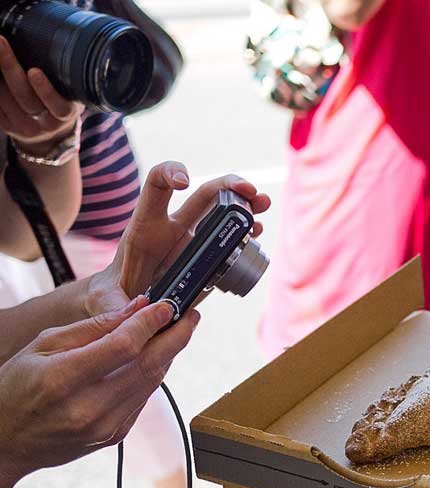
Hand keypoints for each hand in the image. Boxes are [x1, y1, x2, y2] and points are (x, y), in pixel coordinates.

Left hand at [0, 37, 82, 155]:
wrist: (49, 136)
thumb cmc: (61, 106)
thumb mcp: (71, 98)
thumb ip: (64, 82)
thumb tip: (47, 47)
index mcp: (65, 116)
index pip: (57, 106)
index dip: (45, 90)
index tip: (35, 71)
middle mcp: (45, 125)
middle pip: (25, 97)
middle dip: (10, 68)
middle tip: (1, 43)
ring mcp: (24, 127)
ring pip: (4, 99)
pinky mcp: (7, 126)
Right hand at [0, 297, 199, 487]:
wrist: (5, 442)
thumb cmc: (16, 387)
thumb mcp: (42, 346)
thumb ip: (92, 328)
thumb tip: (136, 307)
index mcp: (63, 380)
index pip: (124, 346)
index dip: (151, 323)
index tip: (167, 304)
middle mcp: (88, 408)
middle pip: (148, 365)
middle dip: (176, 336)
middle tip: (191, 314)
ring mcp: (104, 427)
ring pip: (152, 382)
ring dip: (169, 353)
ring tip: (178, 329)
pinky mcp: (115, 436)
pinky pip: (144, 398)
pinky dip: (153, 373)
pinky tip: (155, 356)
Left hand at [84, 161, 270, 315]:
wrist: (129, 303)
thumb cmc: (113, 294)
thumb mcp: (105, 298)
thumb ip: (113, 304)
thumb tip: (128, 313)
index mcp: (147, 227)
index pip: (156, 184)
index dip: (170, 173)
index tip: (183, 183)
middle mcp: (174, 227)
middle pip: (204, 193)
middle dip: (230, 185)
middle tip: (250, 191)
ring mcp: (195, 240)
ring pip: (225, 213)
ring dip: (247, 205)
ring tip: (264, 203)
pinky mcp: (208, 258)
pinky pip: (232, 240)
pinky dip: (248, 232)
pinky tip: (258, 232)